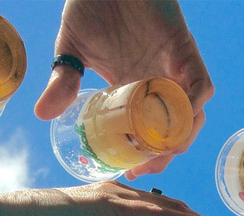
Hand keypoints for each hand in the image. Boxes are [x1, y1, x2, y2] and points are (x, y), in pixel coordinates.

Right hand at [34, 0, 212, 179]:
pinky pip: (201, 85)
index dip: (147, 155)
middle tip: (146, 168)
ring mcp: (175, 68)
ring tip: (162, 152)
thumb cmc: (91, 7)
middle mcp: (160, 83)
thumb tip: (42, 113)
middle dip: (166, 153)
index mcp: (137, 89)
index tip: (131, 172)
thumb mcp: (71, 51)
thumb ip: (62, 81)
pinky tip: (177, 117)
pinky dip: (193, 103)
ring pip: (194, 113)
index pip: (152, 132)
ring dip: (183, 135)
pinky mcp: (185, 49)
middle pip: (177, 129)